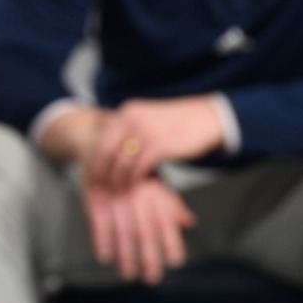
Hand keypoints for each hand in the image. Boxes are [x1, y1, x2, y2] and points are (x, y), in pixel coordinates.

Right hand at [82, 175, 196, 284]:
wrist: (106, 146)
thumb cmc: (134, 172)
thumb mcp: (156, 185)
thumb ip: (171, 205)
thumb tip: (189, 223)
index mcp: (155, 194)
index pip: (166, 223)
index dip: (172, 242)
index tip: (176, 262)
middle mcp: (137, 197)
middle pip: (145, 232)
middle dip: (150, 257)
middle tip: (152, 278)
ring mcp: (116, 198)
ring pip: (122, 231)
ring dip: (126, 255)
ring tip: (128, 274)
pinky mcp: (95, 199)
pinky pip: (98, 223)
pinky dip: (101, 240)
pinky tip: (104, 257)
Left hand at [86, 96, 225, 189]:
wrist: (211, 118)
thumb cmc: (180, 123)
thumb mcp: (149, 119)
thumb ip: (129, 129)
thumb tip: (109, 145)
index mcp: (128, 112)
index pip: (100, 138)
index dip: (94, 159)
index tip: (91, 174)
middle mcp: (132, 119)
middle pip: (105, 152)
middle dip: (100, 172)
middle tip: (98, 187)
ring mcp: (145, 132)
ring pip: (120, 162)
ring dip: (117, 179)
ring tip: (116, 191)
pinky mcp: (159, 145)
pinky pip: (138, 168)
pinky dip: (134, 180)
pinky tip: (133, 188)